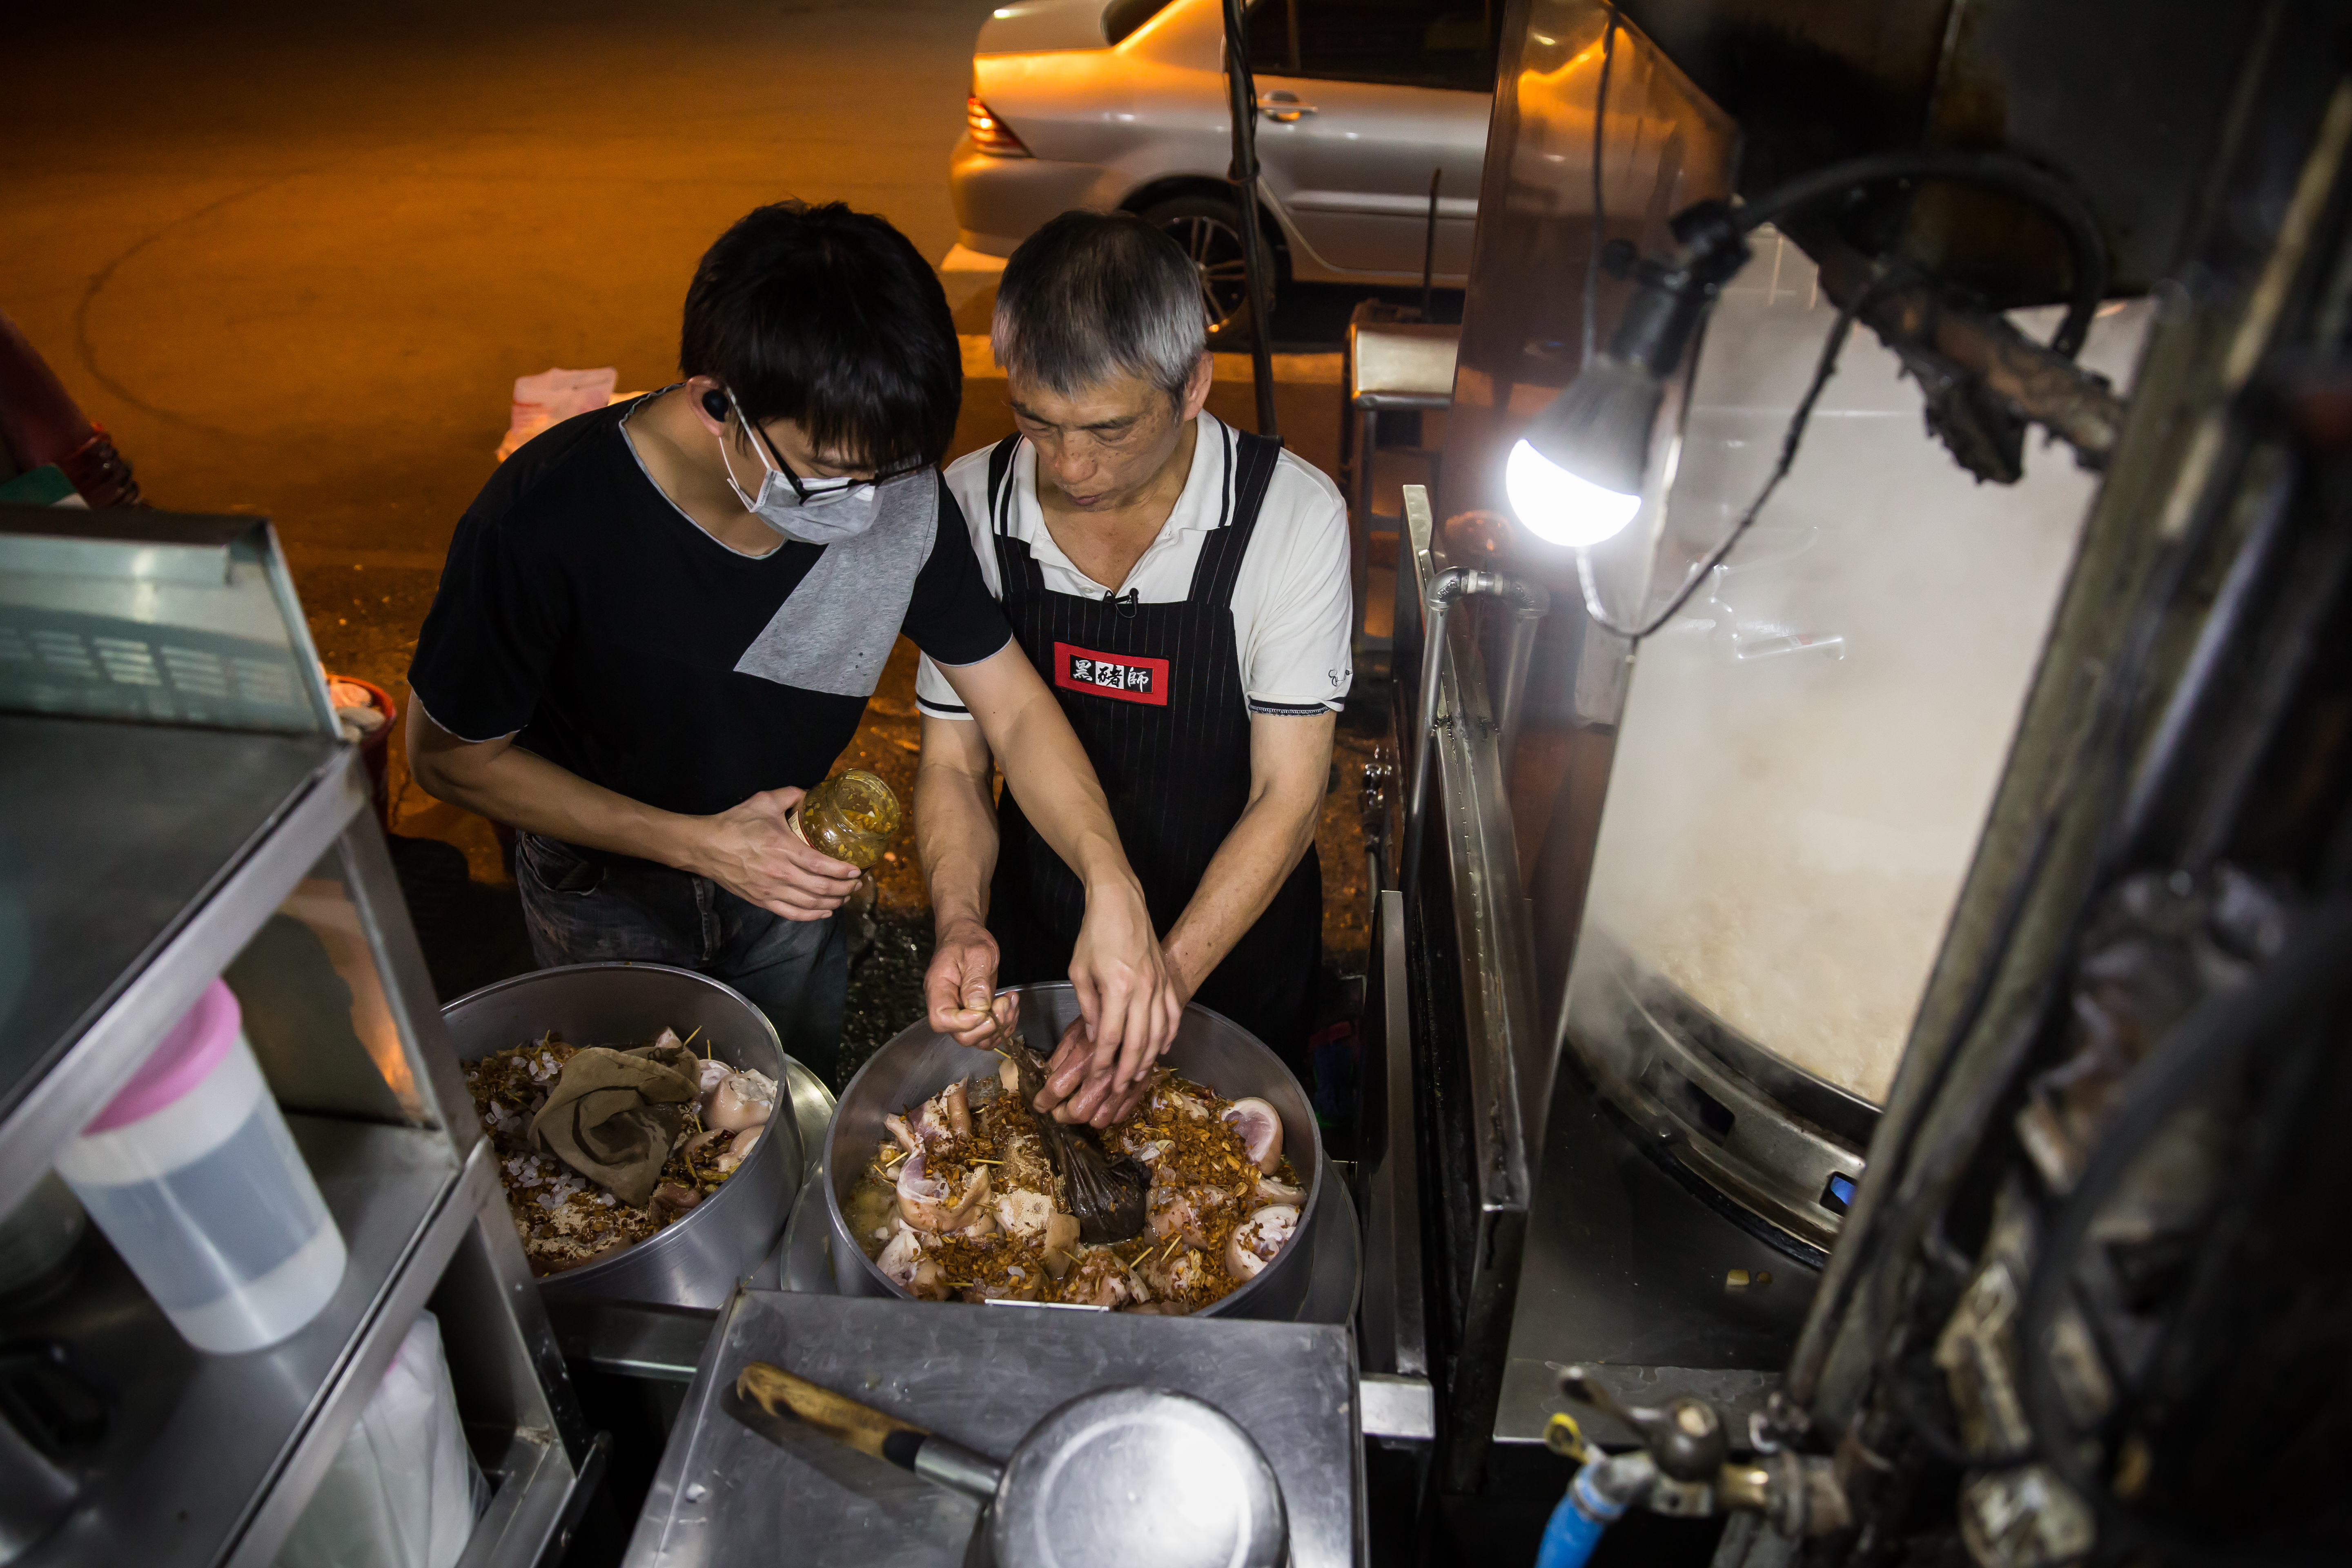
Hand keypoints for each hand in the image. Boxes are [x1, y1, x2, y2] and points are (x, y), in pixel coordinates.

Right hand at [683, 787, 861, 919]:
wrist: (706, 846)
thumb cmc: (735, 823)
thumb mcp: (764, 801)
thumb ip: (790, 795)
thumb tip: (811, 792)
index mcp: (782, 848)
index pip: (820, 865)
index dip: (842, 871)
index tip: (857, 870)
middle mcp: (779, 873)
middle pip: (820, 888)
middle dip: (843, 888)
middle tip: (856, 884)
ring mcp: (770, 890)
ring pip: (809, 904)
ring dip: (832, 903)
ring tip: (845, 897)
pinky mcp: (761, 900)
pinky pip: (792, 913)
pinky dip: (812, 916)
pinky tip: (825, 911)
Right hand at [925, 916, 1017, 1046]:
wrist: (966, 935)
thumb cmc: (967, 939)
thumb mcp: (976, 954)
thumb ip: (976, 981)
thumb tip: (979, 1008)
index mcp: (938, 989)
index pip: (941, 1020)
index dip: (965, 1023)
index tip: (986, 1009)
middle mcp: (946, 1005)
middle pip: (961, 1036)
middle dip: (989, 1026)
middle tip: (1004, 1003)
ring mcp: (961, 1012)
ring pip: (978, 1038)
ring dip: (1001, 1026)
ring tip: (1010, 1001)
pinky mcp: (975, 1013)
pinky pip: (988, 1031)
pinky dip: (1004, 1024)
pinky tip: (1011, 1005)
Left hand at [1035, 1016, 1159, 1127]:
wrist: (1136, 1012)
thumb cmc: (1102, 1018)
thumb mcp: (1073, 1031)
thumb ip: (1059, 1056)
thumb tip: (1046, 1078)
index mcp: (1084, 1058)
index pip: (1056, 1089)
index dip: (1043, 1100)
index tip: (1039, 1103)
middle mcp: (1104, 1075)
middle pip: (1078, 1112)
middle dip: (1062, 1115)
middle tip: (1057, 1109)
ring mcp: (1124, 1084)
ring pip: (1100, 1120)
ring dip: (1085, 1118)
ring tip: (1079, 1107)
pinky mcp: (1139, 1087)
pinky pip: (1120, 1115)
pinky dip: (1107, 1115)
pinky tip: (1100, 1104)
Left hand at [1038, 878, 1182, 1123]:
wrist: (1121, 902)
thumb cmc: (1094, 934)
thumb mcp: (1079, 971)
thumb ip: (1088, 1006)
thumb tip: (1094, 1035)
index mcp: (1117, 987)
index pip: (1111, 1037)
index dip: (1103, 1063)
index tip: (1095, 1079)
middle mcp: (1143, 989)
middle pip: (1139, 1042)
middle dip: (1127, 1070)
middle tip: (1118, 1088)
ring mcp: (1159, 984)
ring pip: (1159, 1032)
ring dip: (1149, 1058)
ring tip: (1138, 1075)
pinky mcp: (1167, 979)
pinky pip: (1173, 1014)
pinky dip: (1168, 1034)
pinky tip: (1162, 1048)